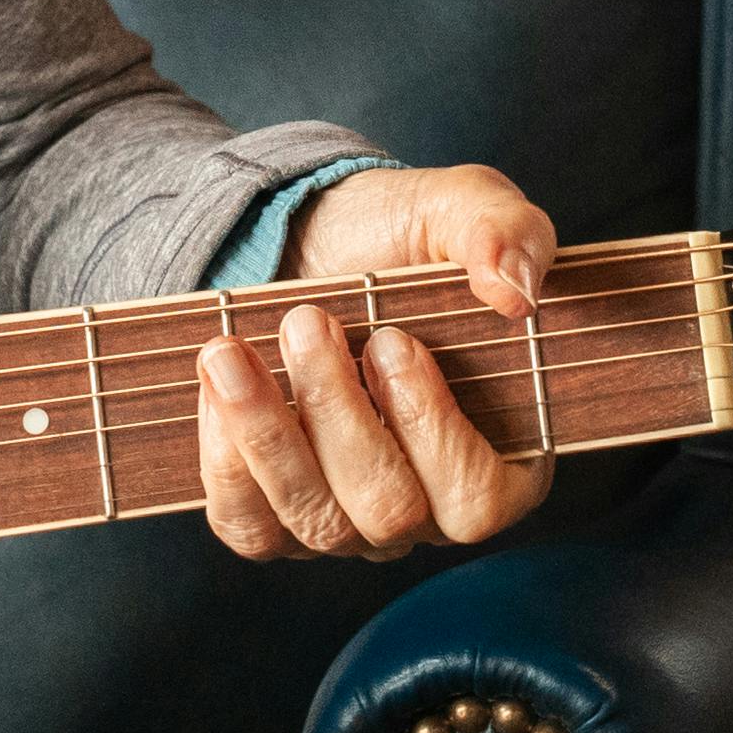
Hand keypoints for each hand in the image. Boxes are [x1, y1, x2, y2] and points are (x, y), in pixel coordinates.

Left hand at [195, 163, 561, 561]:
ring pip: (316, 522)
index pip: (479, 498)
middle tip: (306, 323)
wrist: (312, 243)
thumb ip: (507, 234)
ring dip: (268, 434)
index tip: (391, 341)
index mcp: (503, 455)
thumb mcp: (463, 208)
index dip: (432, 429)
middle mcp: (428, 508)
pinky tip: (217, 386)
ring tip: (231, 351)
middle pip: (390, 512)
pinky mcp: (276, 520)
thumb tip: (515, 292)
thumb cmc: (405, 239)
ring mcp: (351, 524)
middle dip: (338, 416)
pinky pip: (249, 524)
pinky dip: (225, 457)